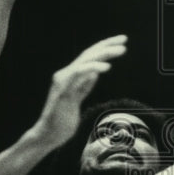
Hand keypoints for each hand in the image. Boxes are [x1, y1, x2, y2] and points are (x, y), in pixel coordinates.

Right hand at [33, 35, 126, 149]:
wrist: (49, 135)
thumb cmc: (63, 121)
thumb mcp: (77, 100)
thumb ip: (84, 86)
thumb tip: (94, 73)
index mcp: (69, 76)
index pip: (88, 57)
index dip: (103, 48)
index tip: (120, 43)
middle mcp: (65, 74)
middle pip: (87, 53)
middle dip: (107, 45)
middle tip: (124, 39)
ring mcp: (63, 81)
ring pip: (85, 60)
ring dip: (104, 54)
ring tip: (120, 50)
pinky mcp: (64, 90)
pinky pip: (79, 74)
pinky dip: (92, 68)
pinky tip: (106, 67)